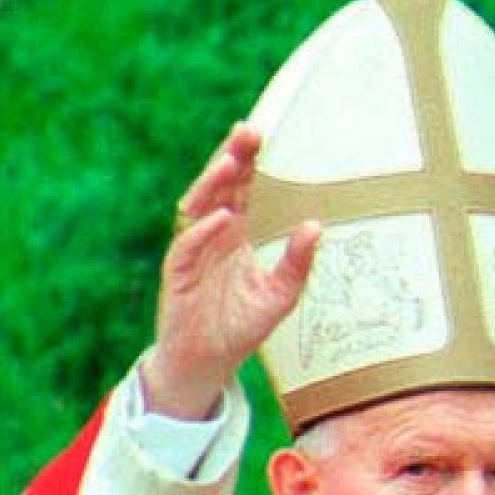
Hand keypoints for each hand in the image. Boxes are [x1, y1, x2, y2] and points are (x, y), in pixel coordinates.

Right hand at [144, 121, 319, 418]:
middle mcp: (214, 234)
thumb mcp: (279, 296)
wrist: (207, 363)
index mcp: (239, 233)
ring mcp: (194, 251)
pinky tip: (220, 218)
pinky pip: (187, 246)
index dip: (250, 161)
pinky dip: (202, 231)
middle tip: (247, 131)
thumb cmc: (241, 327)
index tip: (263, 133)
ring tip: (230, 163)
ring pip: (198, 207)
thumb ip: (297, 264)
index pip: (244, 188)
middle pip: (220, 187)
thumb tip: (315, 226)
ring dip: (212, 184)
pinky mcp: (179, 274)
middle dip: (231, 158)